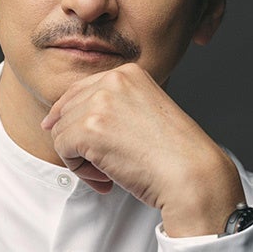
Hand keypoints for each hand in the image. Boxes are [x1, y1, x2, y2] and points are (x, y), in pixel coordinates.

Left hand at [41, 63, 244, 236]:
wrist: (191, 174)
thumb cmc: (173, 153)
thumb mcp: (143, 111)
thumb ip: (112, 105)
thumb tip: (62, 117)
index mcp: (128, 73)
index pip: (80, 89)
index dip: (69, 115)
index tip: (65, 134)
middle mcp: (113, 80)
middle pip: (66, 110)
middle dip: (78, 141)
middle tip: (101, 166)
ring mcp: (100, 102)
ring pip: (61, 130)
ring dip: (78, 157)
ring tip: (105, 173)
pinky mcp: (89, 128)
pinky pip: (62, 149)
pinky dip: (78, 169)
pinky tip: (104, 178)